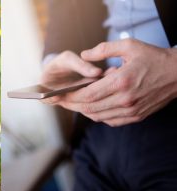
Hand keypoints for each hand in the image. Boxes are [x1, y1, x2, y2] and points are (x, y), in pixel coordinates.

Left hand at [47, 39, 176, 126]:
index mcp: (121, 82)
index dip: (71, 96)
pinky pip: (110, 121)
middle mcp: (125, 100)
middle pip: (89, 108)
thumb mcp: (129, 46)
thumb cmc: (153, 58)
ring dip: (83, 111)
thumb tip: (84, 55)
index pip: (87, 95)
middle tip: (61, 101)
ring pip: (98, 116)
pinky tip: (91, 109)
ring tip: (73, 104)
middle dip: (72, 105)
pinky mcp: (136, 116)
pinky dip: (97, 116)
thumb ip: (103, 49)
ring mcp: (131, 111)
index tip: (60, 95)